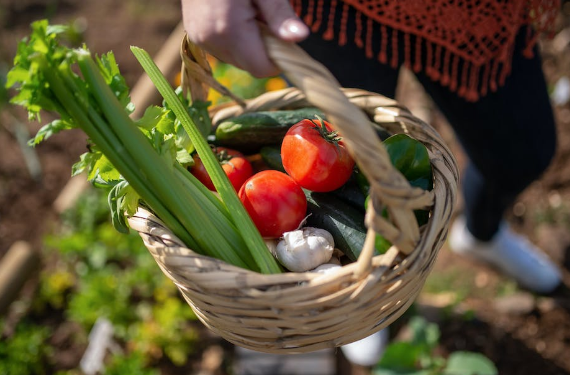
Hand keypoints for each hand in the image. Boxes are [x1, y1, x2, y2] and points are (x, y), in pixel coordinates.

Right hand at [181, 0, 308, 76]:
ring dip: (250, 44)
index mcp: (229, 30)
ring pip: (237, 59)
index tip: (284, 37)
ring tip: (248, 12)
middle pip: (250, 65)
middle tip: (264, 15)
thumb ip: (279, 15)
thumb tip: (300, 37)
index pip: (261, 68)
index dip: (278, 58)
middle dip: (264, 48)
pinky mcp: (196, 35)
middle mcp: (211, 40)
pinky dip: (235, 39)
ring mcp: (200, 39)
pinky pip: (224, 49)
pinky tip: (235, 15)